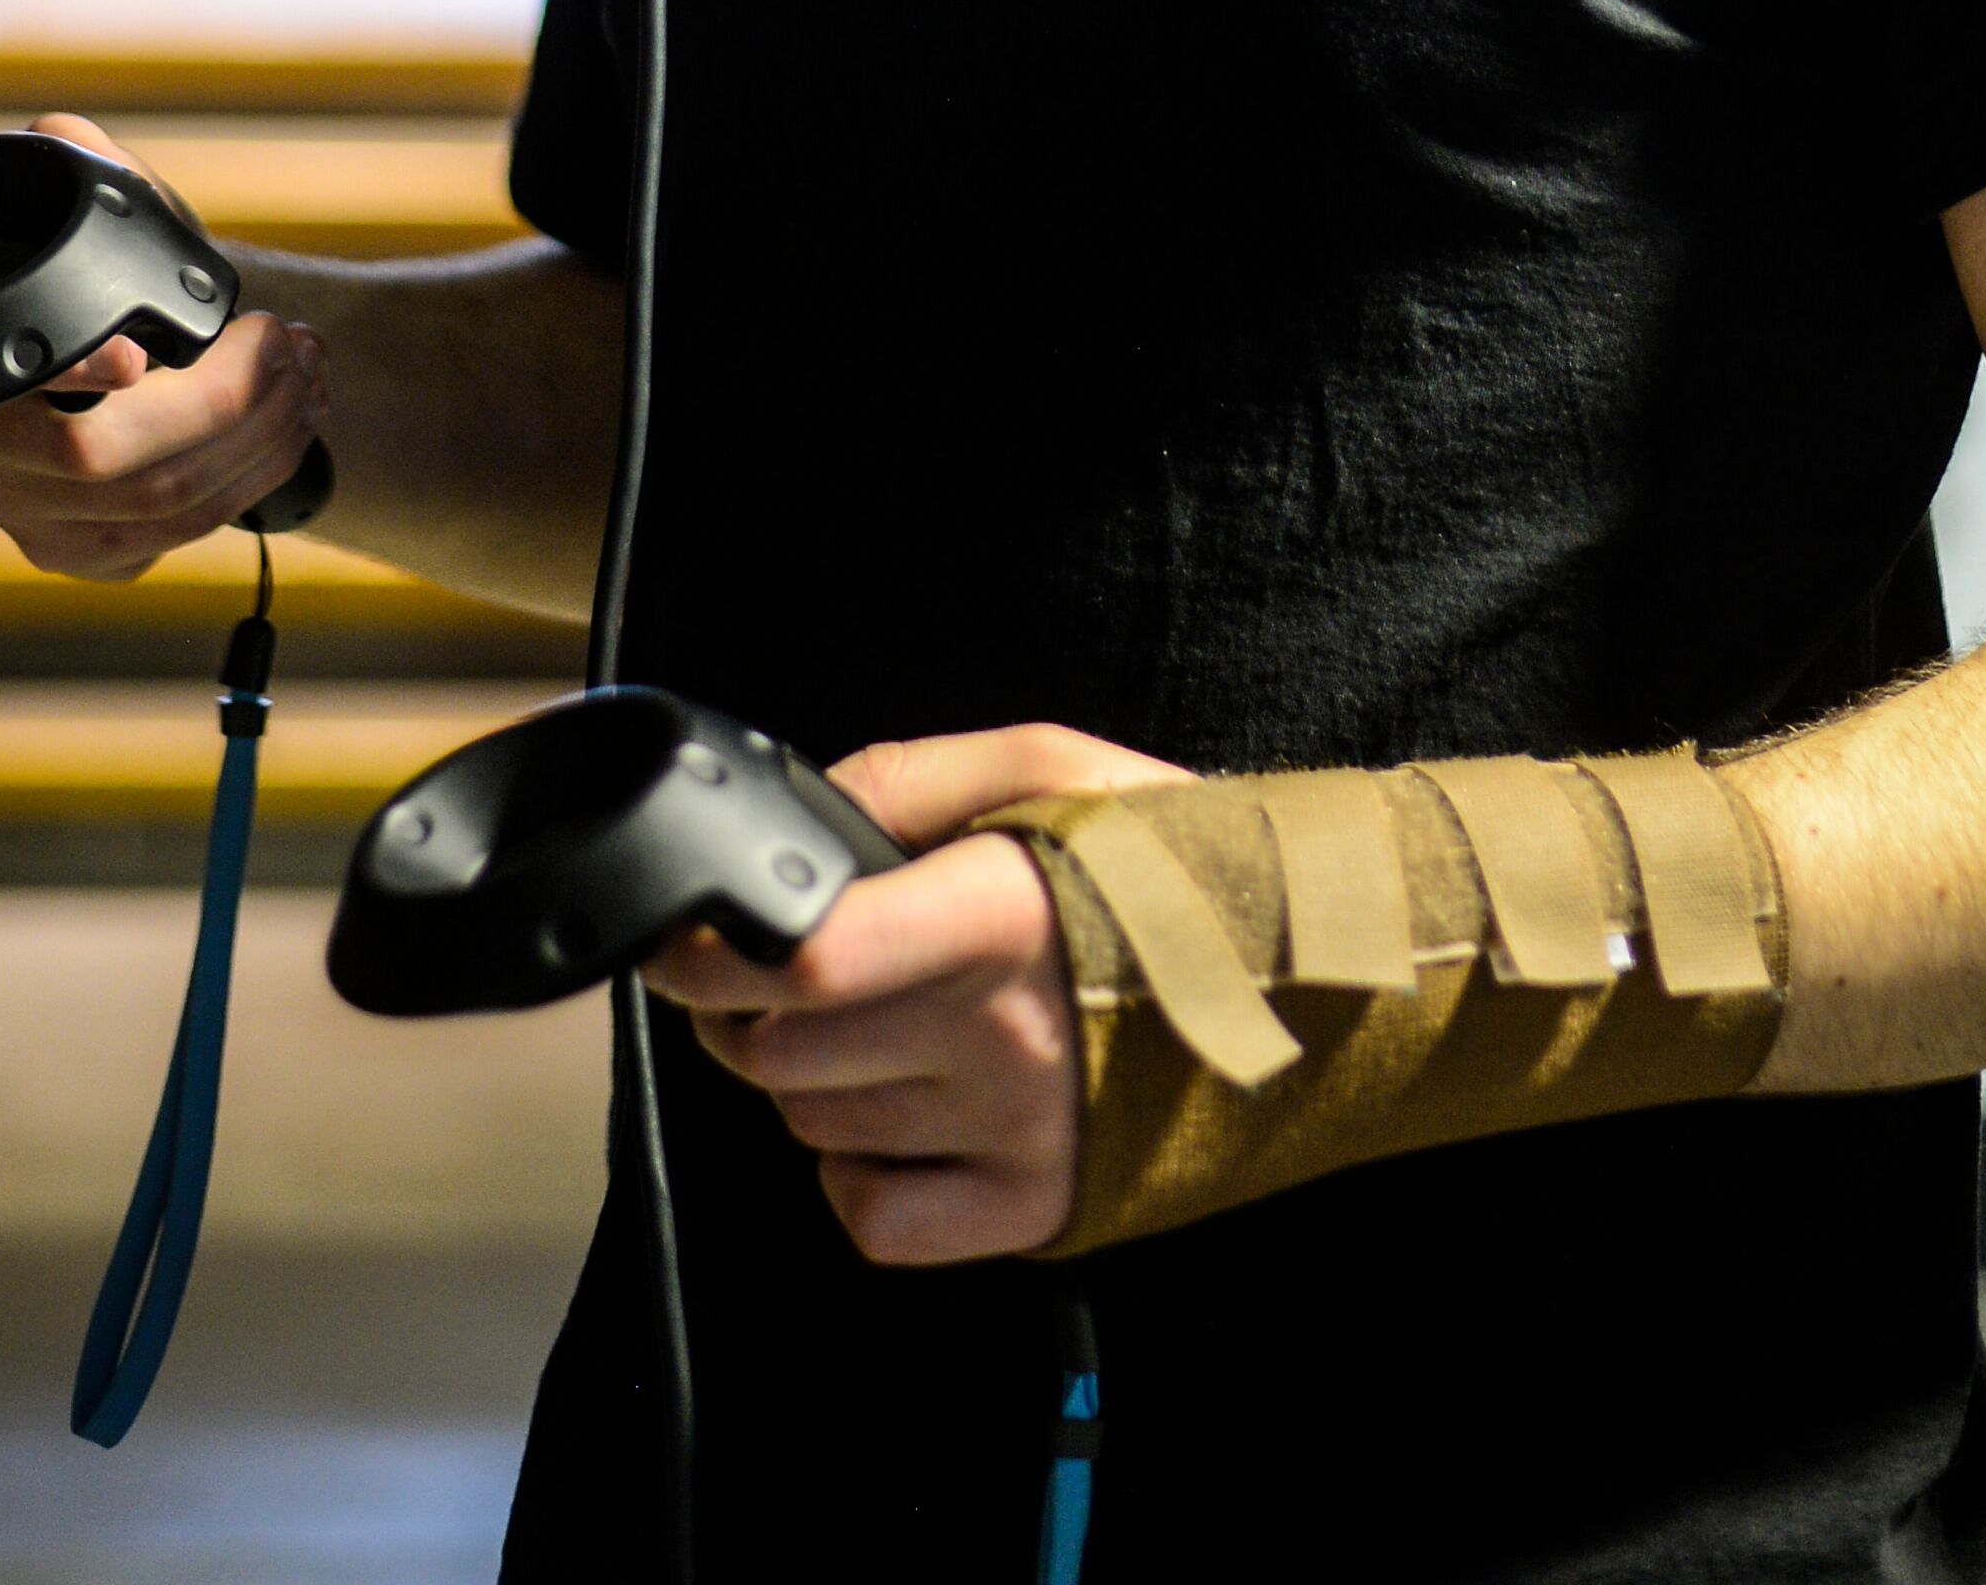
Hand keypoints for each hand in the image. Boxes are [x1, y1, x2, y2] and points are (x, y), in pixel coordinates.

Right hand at [0, 114, 330, 582]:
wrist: (116, 356)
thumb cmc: (105, 274)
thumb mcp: (91, 210)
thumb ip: (77, 162)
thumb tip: (63, 133)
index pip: (4, 386)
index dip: (74, 371)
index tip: (142, 354)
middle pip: (103, 459)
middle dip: (225, 398)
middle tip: (289, 340)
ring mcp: (28, 518)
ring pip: (159, 501)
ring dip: (261, 435)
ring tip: (311, 374)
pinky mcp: (86, 556)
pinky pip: (182, 534)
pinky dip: (256, 477)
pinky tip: (294, 427)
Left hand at [649, 721, 1177, 1264]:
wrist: (1305, 976)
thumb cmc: (1165, 862)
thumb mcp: (1047, 765)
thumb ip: (908, 778)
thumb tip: (793, 813)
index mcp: (997, 916)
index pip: (809, 959)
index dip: (712, 953)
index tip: (680, 937)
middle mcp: (1000, 1038)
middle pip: (783, 1053)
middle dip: (745, 1010)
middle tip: (774, 970)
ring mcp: (1016, 1137)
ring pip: (816, 1128)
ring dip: (805, 1079)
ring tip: (869, 1025)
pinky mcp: (1033, 1211)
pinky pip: (875, 1219)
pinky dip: (852, 1173)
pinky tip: (894, 1113)